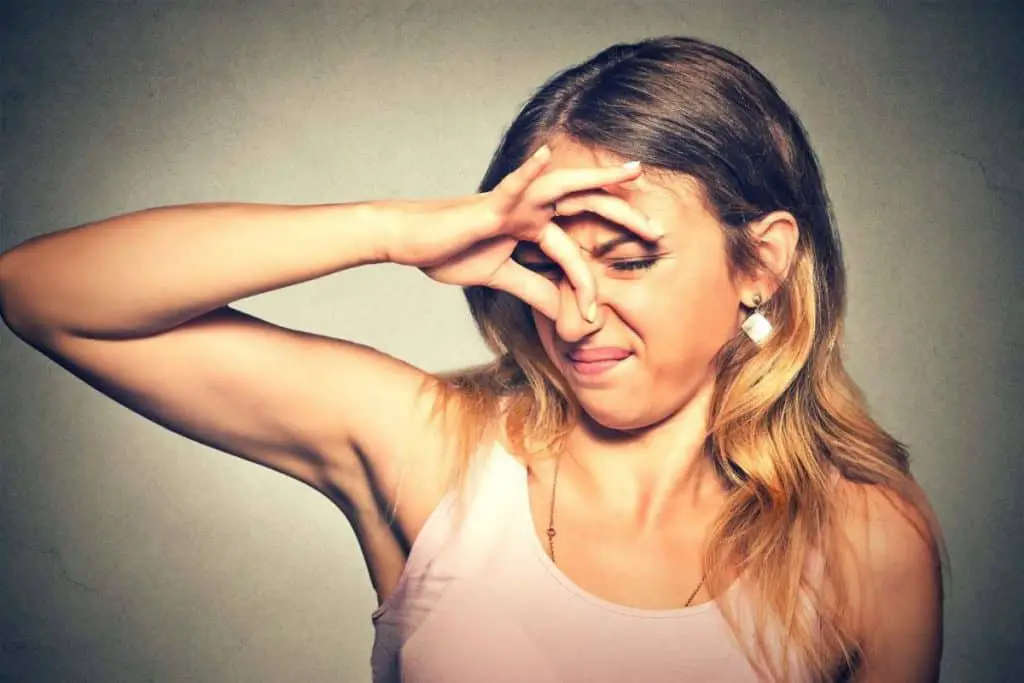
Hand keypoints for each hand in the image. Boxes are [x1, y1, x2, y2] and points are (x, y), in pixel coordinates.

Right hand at [381, 146, 661, 319]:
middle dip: (623, 216)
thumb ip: (536, 289)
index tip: (614, 298)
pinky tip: (548, 154)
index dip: (601, 266)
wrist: (410, 241)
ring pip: (562, 188)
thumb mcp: (502, 279)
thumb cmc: (451, 252)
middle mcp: (530, 210)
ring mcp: (513, 204)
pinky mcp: (489, 207)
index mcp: (534, 227)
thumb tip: (567, 312)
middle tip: (659, 231)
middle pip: (586, 207)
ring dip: (598, 180)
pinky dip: (530, 171)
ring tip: (630, 173)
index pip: (579, 242)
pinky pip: (512, 186)